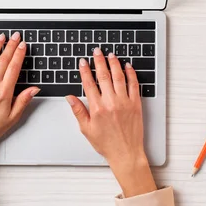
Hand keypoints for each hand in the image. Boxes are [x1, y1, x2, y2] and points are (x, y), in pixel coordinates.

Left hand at [0, 32, 39, 185]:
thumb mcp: (13, 117)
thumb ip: (23, 100)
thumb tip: (34, 89)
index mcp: (4, 92)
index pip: (14, 68)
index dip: (19, 54)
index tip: (23, 45)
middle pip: (3, 61)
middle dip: (10, 46)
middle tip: (15, 36)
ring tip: (0, 37)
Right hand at [65, 48, 156, 196]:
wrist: (126, 153)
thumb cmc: (107, 144)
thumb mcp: (86, 129)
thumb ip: (78, 111)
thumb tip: (70, 98)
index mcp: (97, 108)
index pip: (89, 83)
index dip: (85, 70)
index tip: (83, 62)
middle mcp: (111, 103)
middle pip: (104, 76)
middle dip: (99, 61)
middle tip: (97, 51)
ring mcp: (125, 102)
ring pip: (119, 77)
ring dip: (114, 64)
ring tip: (111, 55)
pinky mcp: (136, 104)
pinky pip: (134, 85)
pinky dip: (131, 74)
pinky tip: (127, 66)